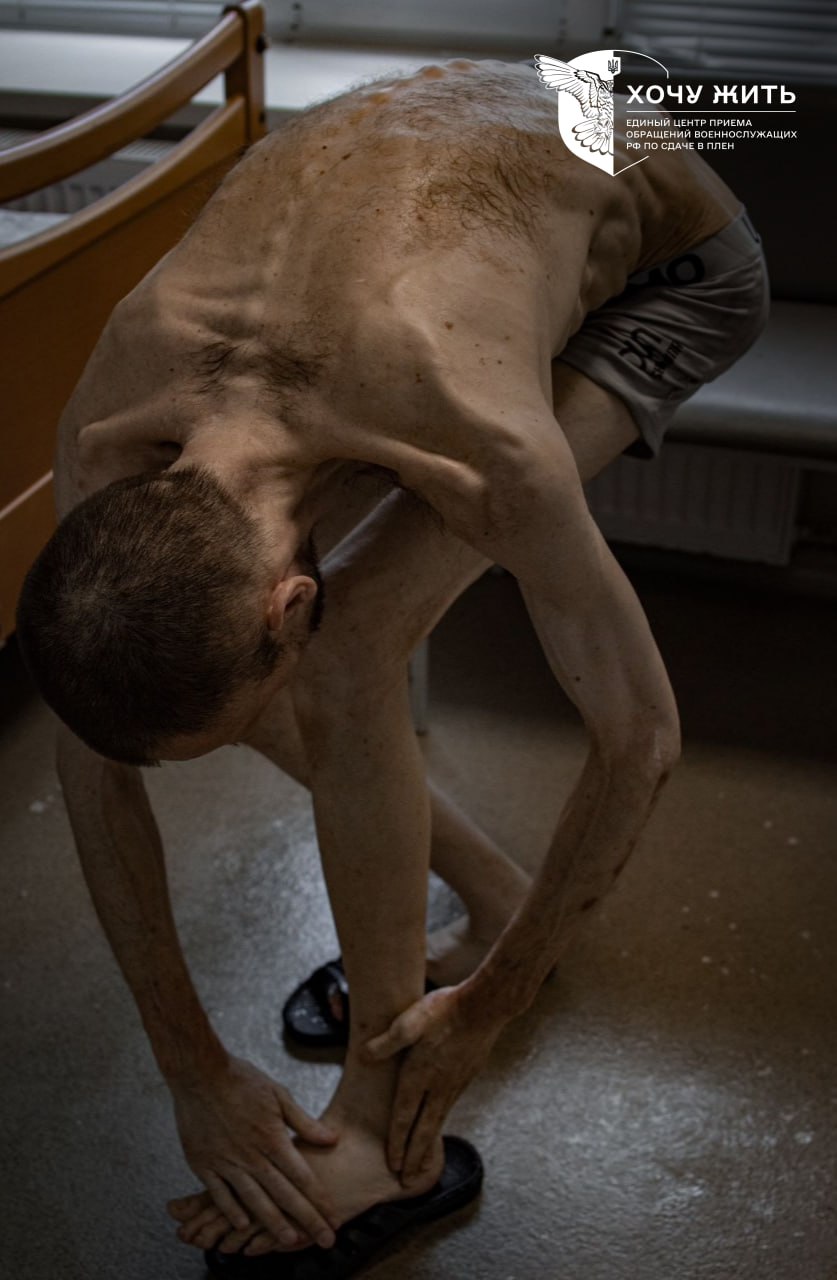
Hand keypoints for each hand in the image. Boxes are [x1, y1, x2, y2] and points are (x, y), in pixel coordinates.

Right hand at [170, 1054, 338, 1248]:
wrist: (200, 1073)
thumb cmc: (240, 1080)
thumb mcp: (279, 1095)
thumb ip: (304, 1122)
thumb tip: (331, 1139)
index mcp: (272, 1137)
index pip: (302, 1176)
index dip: (320, 1199)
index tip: (333, 1216)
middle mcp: (251, 1155)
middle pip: (284, 1194)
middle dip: (307, 1219)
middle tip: (323, 1239)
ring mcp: (227, 1162)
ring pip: (254, 1200)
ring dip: (274, 1223)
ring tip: (290, 1242)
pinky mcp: (204, 1164)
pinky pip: (219, 1194)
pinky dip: (231, 1211)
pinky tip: (242, 1226)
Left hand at [363, 983, 503, 1184]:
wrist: (486, 1006)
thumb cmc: (446, 1009)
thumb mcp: (411, 1019)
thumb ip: (387, 1041)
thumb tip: (364, 1055)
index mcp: (420, 1074)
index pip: (404, 1116)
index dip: (397, 1142)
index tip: (393, 1164)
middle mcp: (438, 1085)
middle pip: (423, 1129)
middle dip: (414, 1157)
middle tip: (407, 1182)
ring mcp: (455, 1083)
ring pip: (438, 1121)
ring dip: (428, 1145)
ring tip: (421, 1163)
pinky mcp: (466, 1077)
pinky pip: (449, 1108)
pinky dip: (440, 1125)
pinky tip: (437, 1124)